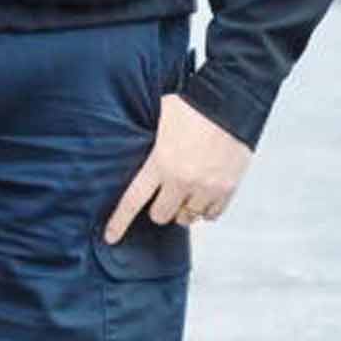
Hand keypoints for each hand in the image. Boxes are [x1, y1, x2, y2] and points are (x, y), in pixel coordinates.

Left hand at [103, 95, 251, 243]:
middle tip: (164, 194)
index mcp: (160, 162)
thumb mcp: (159, 119)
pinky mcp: (227, 189)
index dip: (119, 221)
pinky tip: (203, 194)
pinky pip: (211, 215)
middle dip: (159, 208)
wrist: (230, 103)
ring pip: (187, 218)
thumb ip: (147, 137)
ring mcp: (206, 187)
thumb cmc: (193, 105)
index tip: (110, 237)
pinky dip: (206, 209)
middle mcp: (182, 179)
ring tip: (185, 191)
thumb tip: (129, 137)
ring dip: (183, 209)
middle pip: (161, 216)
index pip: (133, 199)